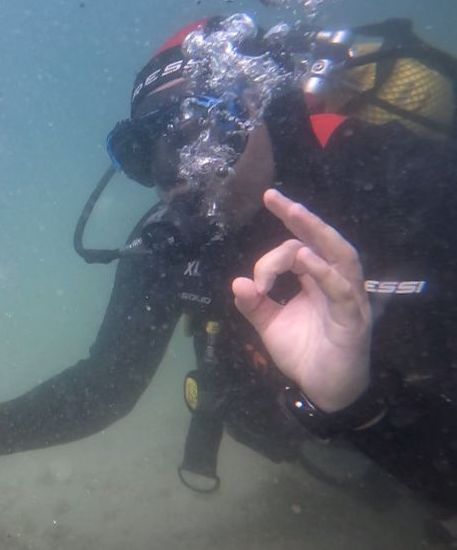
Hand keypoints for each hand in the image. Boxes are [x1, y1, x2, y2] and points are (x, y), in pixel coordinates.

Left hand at [231, 189, 371, 411]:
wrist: (322, 391)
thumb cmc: (303, 353)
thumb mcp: (269, 325)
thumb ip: (253, 304)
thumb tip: (236, 282)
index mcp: (315, 280)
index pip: (296, 250)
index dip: (270, 261)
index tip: (254, 283)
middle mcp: (335, 283)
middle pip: (323, 241)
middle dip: (300, 217)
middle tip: (274, 197)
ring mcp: (347, 299)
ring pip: (340, 256)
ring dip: (317, 233)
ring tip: (295, 214)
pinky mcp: (352, 320)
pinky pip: (342, 291)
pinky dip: (325, 273)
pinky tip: (307, 260)